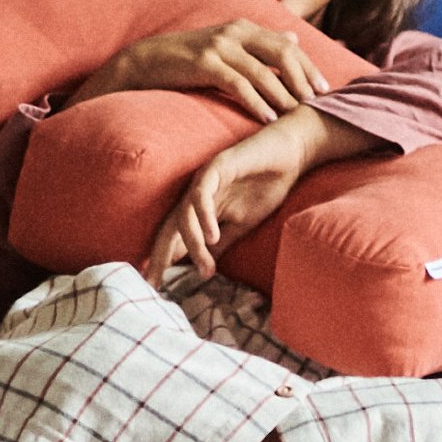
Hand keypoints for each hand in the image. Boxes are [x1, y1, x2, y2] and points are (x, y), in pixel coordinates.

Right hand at [68, 18, 332, 122]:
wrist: (144, 62)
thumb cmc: (187, 59)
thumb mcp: (226, 45)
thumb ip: (259, 43)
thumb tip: (292, 37)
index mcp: (243, 27)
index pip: (287, 44)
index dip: (308, 65)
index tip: (324, 88)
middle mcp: (235, 32)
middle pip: (282, 52)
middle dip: (303, 77)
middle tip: (317, 101)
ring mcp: (219, 46)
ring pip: (263, 71)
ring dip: (283, 95)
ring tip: (297, 114)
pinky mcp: (204, 63)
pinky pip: (239, 84)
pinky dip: (257, 102)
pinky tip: (268, 118)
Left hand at [152, 109, 365, 283]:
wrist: (289, 154)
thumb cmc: (266, 186)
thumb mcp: (242, 224)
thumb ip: (220, 242)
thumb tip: (203, 268)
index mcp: (200, 210)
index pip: (174, 237)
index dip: (162, 260)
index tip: (154, 287)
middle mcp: (195, 196)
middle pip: (169, 228)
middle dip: (159, 256)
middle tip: (153, 284)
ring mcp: (203, 181)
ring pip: (185, 216)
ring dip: (193, 244)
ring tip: (205, 269)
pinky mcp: (216, 167)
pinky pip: (202, 194)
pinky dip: (205, 217)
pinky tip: (212, 237)